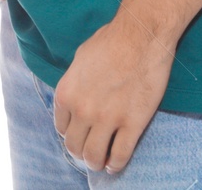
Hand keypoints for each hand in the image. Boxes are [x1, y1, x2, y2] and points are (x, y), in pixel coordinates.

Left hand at [51, 14, 175, 173]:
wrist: (140, 37)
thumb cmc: (110, 42)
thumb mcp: (79, 60)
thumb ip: (74, 83)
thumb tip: (76, 99)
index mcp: (66, 92)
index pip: (61, 128)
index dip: (70, 133)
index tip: (78, 134)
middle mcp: (82, 109)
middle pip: (74, 146)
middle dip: (81, 150)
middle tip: (89, 149)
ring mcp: (107, 119)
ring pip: (94, 156)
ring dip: (96, 162)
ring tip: (100, 160)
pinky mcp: (132, 124)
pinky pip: (120, 156)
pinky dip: (116, 164)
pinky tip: (115, 163)